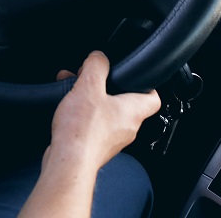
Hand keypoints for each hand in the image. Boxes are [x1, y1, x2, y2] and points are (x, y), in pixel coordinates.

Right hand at [46, 51, 160, 174]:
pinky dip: (82, 115)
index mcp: (133, 111)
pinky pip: (93, 126)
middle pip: (124, 103)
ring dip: (91, 100)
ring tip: (73, 90)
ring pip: (106, 113)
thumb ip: (96, 66)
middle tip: (92, 79)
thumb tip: (99, 57)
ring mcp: (112, 140)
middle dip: (106, 88)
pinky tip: (67, 109)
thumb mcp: (89, 86)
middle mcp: (127, 128)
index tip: (135, 76)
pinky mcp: (96, 148)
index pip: (153, 97)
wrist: (68, 163)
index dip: (146, 84)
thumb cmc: (82, 131)